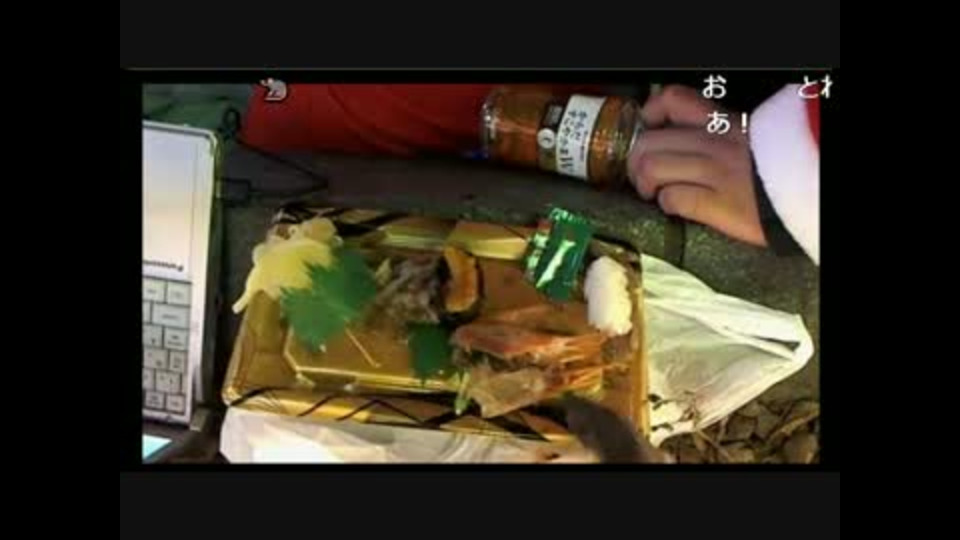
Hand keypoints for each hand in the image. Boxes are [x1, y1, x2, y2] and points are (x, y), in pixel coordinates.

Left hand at [627, 85, 766, 246]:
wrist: (808, 196)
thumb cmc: (777, 170)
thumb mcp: (747, 137)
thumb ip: (717, 133)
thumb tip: (681, 137)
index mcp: (723, 123)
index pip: (672, 99)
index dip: (650, 114)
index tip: (649, 130)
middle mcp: (715, 143)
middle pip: (649, 142)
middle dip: (635, 162)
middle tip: (643, 176)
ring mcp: (715, 173)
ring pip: (652, 167)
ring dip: (645, 184)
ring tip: (654, 192)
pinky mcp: (718, 205)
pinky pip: (673, 199)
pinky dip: (666, 204)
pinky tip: (675, 207)